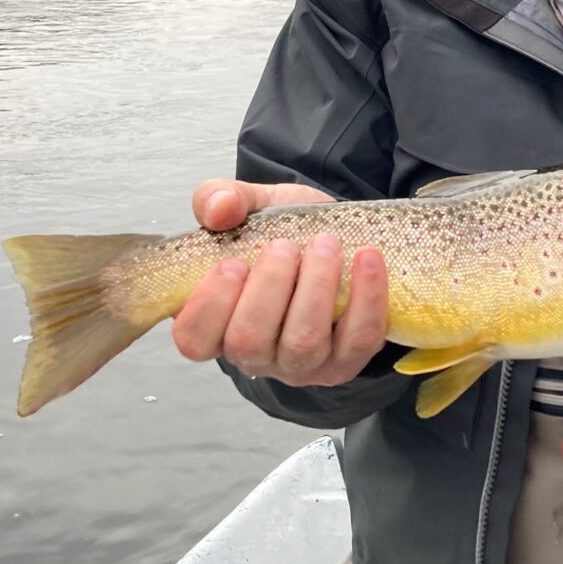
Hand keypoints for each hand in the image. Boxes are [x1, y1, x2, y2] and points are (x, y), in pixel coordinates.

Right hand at [170, 179, 389, 386]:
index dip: (208, 307)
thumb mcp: (250, 206)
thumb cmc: (284, 230)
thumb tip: (219, 208)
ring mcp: (301, 364)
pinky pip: (358, 340)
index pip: (194, 339)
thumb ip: (221, 199)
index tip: (231, 263)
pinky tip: (367, 258)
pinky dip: (366, 298)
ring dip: (315, 290)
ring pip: (303, 345)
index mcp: (218, 323)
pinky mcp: (346, 361)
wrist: (337, 234)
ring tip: (325, 245)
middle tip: (285, 246)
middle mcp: (255, 354)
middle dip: (268, 290)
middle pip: (249, 343)